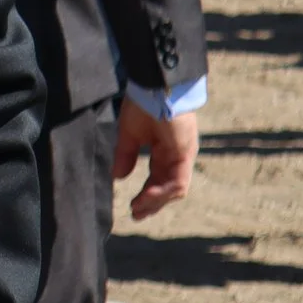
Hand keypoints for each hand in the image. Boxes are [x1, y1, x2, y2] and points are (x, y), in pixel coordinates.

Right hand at [112, 98, 198, 218]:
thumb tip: (118, 177)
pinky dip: (162, 192)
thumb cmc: (143, 103)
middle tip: (136, 215)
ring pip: (175, 189)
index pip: (158, 178)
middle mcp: (178, 156)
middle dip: (152, 204)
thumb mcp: (129, 133)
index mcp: (165, 150)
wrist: (155, 87)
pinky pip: (177, 182)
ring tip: (138, 209)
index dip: (146, 194)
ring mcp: (184, 156)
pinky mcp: (185, 154)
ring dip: (156, 202)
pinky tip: (146, 197)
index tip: (133, 207)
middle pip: (168, 188)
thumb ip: (126, 155)